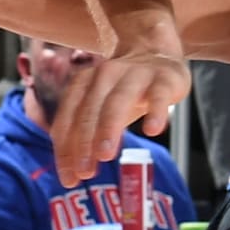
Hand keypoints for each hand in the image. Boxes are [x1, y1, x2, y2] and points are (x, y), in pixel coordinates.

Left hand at [49, 48, 190, 187]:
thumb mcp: (102, 109)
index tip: (69, 178)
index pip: (69, 118)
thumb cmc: (124, 90)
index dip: (66, 149)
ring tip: (105, 155)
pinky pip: (158, 94)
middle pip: (90, 110)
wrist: (157, 51)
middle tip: (84, 172)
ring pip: (118, 100)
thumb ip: (86, 137)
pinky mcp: (163, 77)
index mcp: (84, 84)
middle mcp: (105, 76)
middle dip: (84, 142)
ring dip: (109, 128)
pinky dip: (155, 111)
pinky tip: (153, 131)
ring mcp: (135, 75)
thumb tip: (73, 175)